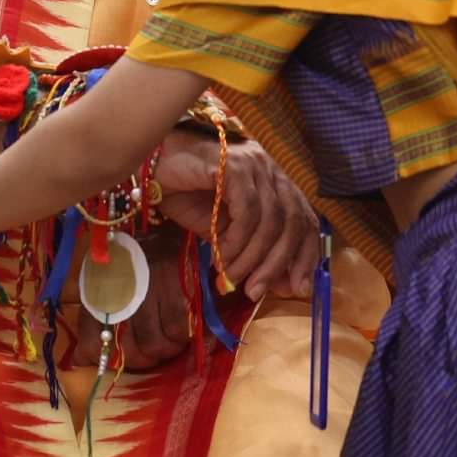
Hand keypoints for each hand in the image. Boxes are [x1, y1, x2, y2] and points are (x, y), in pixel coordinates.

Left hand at [80, 229, 192, 370]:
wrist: (166, 226)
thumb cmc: (133, 261)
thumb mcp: (104, 284)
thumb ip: (93, 320)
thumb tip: (80, 360)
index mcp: (95, 293)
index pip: (91, 344)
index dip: (105, 360)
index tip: (120, 357)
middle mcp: (118, 293)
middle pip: (129, 352)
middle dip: (144, 360)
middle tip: (153, 354)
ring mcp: (147, 288)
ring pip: (155, 345)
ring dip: (165, 352)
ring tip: (169, 345)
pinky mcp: (175, 283)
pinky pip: (178, 328)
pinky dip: (181, 337)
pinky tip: (182, 331)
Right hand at [152, 130, 319, 300]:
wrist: (150, 166)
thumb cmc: (187, 196)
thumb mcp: (224, 232)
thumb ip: (252, 252)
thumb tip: (282, 285)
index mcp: (276, 185)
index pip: (305, 220)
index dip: (306, 256)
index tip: (297, 289)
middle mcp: (272, 171)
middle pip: (293, 222)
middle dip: (278, 263)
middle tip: (255, 291)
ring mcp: (256, 165)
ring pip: (270, 220)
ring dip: (251, 258)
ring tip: (230, 279)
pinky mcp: (236, 165)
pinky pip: (247, 211)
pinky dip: (237, 240)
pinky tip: (220, 256)